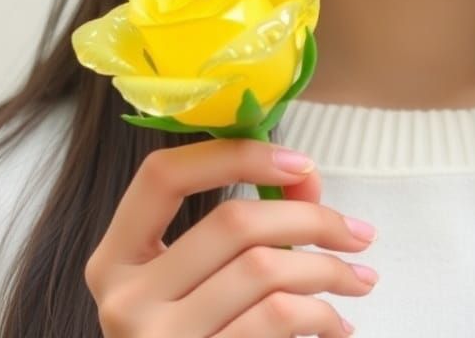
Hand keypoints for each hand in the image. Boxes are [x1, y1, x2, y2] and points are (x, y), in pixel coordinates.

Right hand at [84, 138, 376, 336]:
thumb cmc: (199, 336)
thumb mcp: (202, 278)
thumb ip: (248, 223)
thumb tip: (304, 177)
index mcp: (116, 258)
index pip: (162, 175)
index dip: (235, 155)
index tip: (301, 162)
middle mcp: (122, 300)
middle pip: (234, 223)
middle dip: (312, 219)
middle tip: (358, 234)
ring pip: (263, 269)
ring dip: (328, 270)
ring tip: (358, 279)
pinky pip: (274, 319)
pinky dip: (320, 314)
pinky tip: (336, 324)